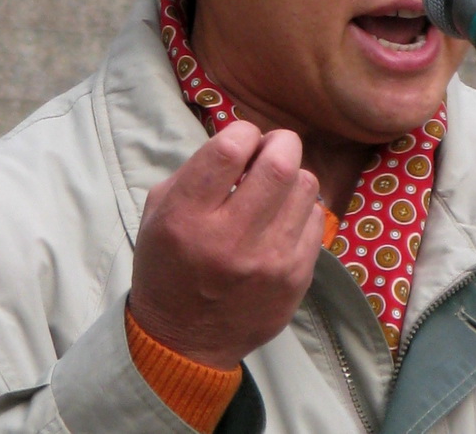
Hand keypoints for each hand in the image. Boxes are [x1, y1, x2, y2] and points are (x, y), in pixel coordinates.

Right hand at [128, 120, 323, 369]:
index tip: (241, 142)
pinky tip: (280, 220)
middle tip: (270, 150)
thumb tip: (246, 141)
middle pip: (280, 164)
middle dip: (279, 143)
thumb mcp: (160, 211)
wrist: (184, 342)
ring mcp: (269, 261)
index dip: (242, 132)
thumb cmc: (169, 264)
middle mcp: (230, 239)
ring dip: (291, 176)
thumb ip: (198, 169)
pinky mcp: (296, 278)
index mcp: (187, 217)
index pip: (230, 149)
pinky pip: (315, 218)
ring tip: (273, 190)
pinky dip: (300, 209)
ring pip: (305, 186)